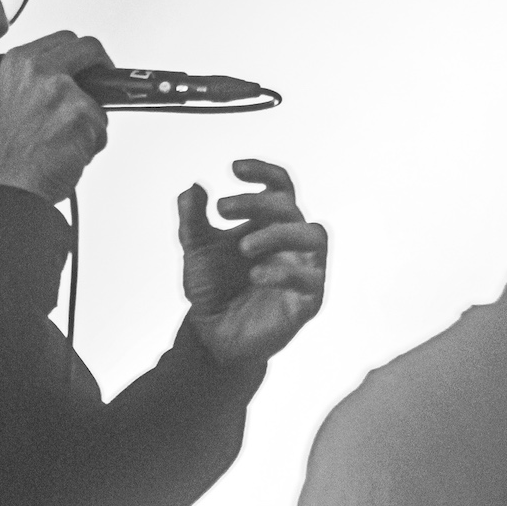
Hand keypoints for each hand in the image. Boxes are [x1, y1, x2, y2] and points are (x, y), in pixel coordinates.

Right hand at [0, 31, 111, 203]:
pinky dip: (92, 143)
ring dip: (90, 121)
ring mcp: (61, 89)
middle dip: (103, 66)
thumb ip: (41, 83)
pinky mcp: (81, 113)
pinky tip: (69, 153)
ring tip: (66, 141)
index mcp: (18, 62)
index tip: (89, 66)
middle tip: (105, 85)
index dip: (82, 54)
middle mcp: (38, 69)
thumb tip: (76, 82)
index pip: (64, 40)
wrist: (9, 186)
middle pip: (89, 47)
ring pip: (97, 97)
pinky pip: (101, 127)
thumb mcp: (14, 101)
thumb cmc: (10, 155)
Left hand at [178, 160, 326, 365]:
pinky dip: (283, 272)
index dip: (264, 172)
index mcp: (269, 224)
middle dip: (256, 203)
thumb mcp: (196, 251)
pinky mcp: (307, 301)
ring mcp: (303, 270)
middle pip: (289, 207)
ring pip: (314, 235)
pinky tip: (254, 275)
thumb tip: (192, 187)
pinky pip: (310, 278)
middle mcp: (291, 243)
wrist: (212, 337)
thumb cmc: (213, 289)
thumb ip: (192, 220)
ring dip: (278, 233)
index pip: (279, 187)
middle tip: (222, 210)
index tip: (234, 168)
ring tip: (243, 247)